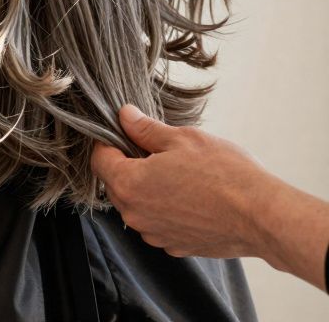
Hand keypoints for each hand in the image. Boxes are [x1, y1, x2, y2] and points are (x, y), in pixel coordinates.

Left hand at [93, 105, 328, 291]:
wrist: (262, 216)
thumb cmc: (224, 174)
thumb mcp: (183, 139)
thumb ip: (146, 129)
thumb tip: (125, 116)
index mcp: (129, 184)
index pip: (99, 160)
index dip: (108, 143)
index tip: (122, 133)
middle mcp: (134, 214)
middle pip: (116, 184)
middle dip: (129, 166)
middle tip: (157, 152)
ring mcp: (154, 234)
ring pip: (138, 205)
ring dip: (149, 190)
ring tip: (180, 175)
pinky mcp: (175, 246)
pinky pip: (159, 223)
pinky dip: (167, 210)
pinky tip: (192, 198)